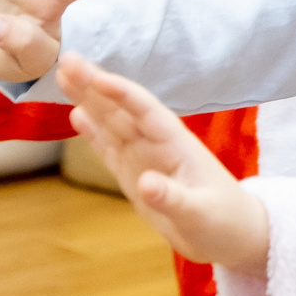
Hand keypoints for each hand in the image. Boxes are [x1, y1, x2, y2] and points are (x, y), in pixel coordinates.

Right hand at [64, 58, 272, 270]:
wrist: (232, 236)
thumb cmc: (224, 221)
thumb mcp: (201, 214)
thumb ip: (174, 199)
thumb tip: (145, 183)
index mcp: (176, 145)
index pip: (145, 111)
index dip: (121, 93)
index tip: (96, 76)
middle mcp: (157, 145)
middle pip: (121, 109)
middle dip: (95, 85)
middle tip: (66, 59)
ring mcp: (144, 158)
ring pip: (111, 123)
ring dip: (88, 100)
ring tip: (64, 75)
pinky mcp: (134, 176)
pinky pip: (110, 149)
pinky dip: (93, 133)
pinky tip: (77, 114)